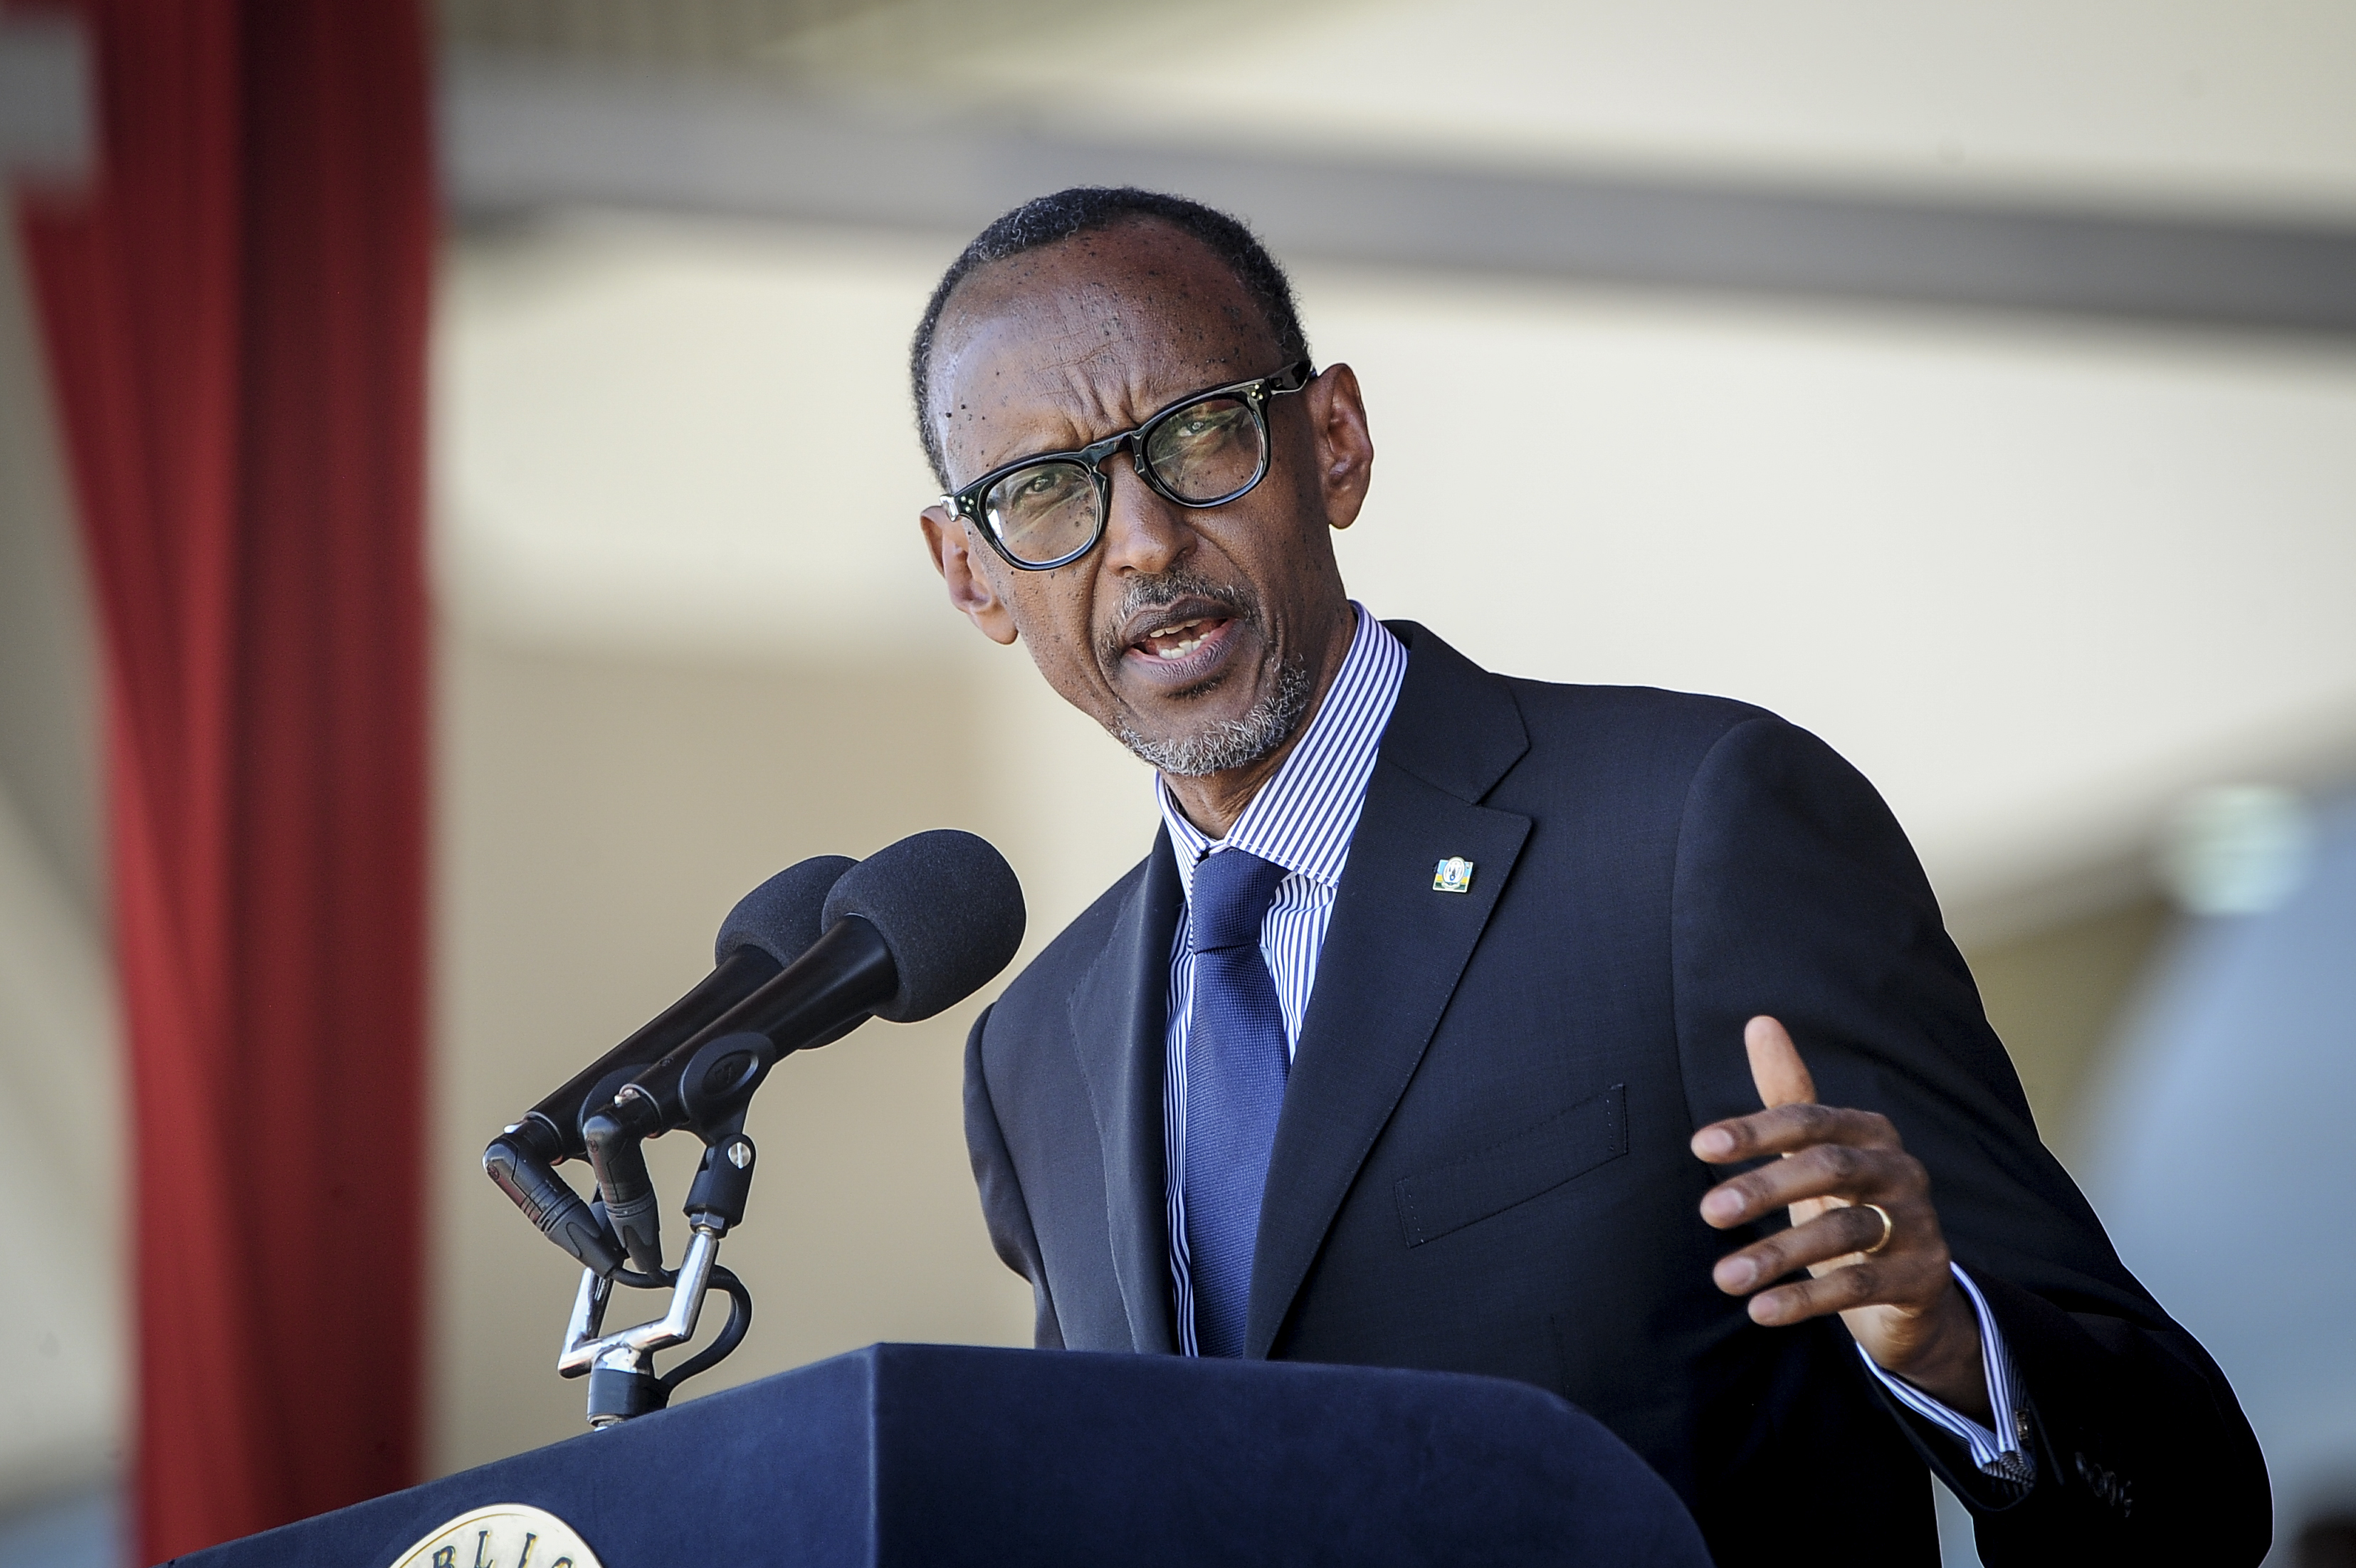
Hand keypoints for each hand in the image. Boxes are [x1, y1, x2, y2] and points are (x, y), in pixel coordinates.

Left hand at [1690, 1016, 1989, 1419]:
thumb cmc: (1847, 1207)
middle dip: (1766, 1188)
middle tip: (1707, 1213)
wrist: (1910, 1293)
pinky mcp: (1924, 1275)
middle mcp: (1901, 1169)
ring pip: (1844, 1231)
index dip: (1756, 1130)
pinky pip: (1861, 1285)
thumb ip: (1787, 1094)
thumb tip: (1760, 1021)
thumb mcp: (1815, 1154)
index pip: (1809, 1120)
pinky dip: (1807, 1298)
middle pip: (1830, 1168)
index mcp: (1869, 1132)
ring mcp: (1918, 1223)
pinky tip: (1760, 1311)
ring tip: (1723, 1278)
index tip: (1700, 1146)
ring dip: (1777, 1254)